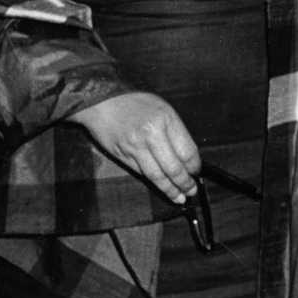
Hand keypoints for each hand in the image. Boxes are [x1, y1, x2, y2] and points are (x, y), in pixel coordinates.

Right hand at [72, 91, 200, 201]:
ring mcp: (135, 148)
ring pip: (157, 176)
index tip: (196, 171)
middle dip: (185, 183)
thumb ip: (175, 131)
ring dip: (170, 190)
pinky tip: (161, 188)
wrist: (101, 100)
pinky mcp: (122, 156)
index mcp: (165, 120)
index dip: (194, 166)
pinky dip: (153, 183)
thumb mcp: (162, 108)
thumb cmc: (134, 102)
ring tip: (180, 197)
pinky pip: (141, 173)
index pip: (187, 151)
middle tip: (192, 190)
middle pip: (173, 167)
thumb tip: (187, 157)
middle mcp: (151, 135)